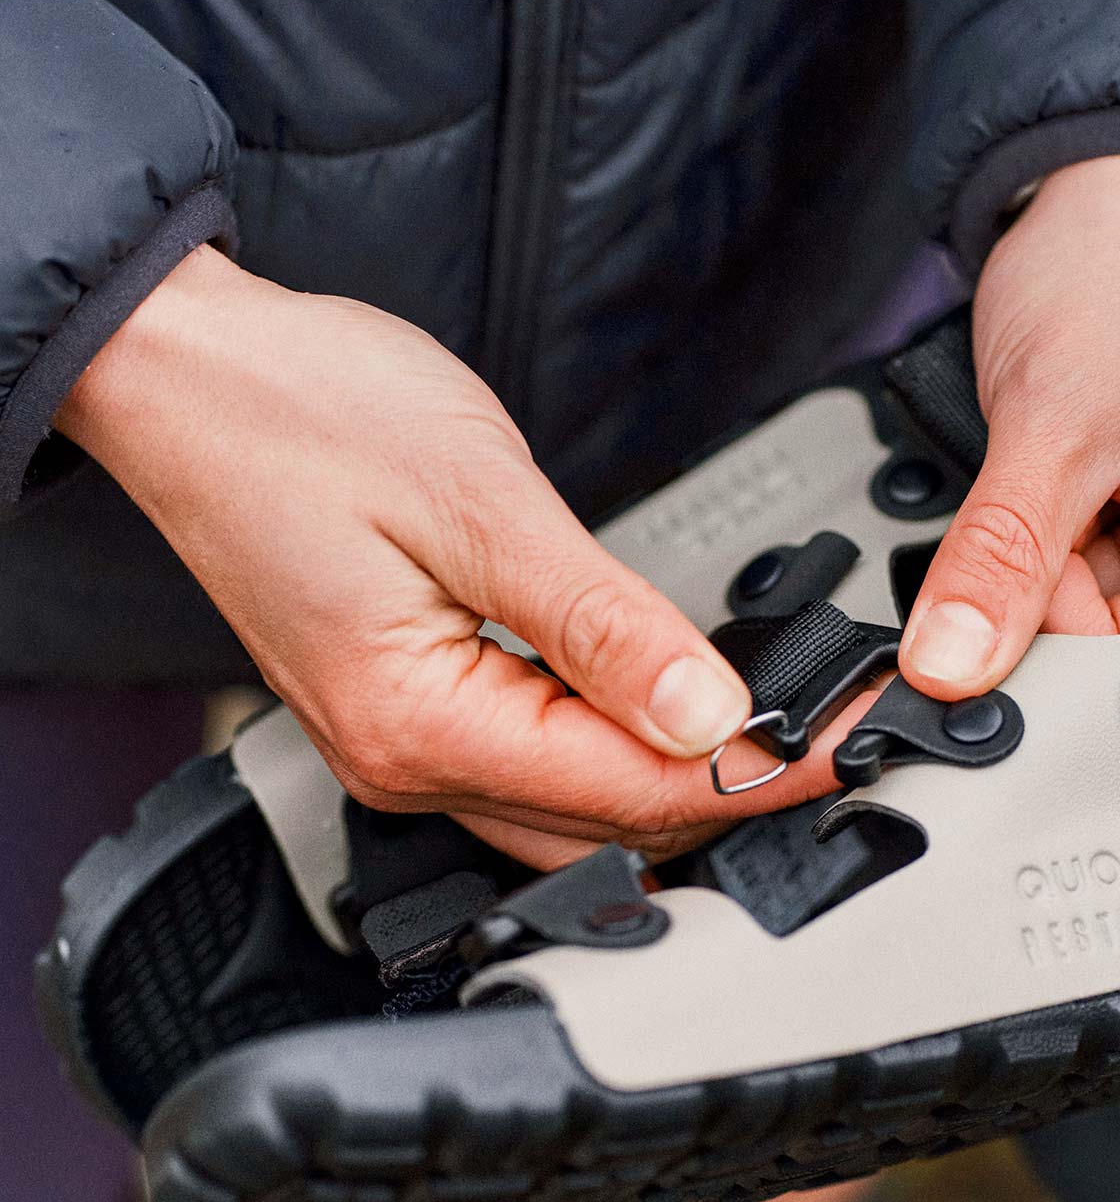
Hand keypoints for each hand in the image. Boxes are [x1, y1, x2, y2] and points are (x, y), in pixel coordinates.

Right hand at [58, 247, 846, 867]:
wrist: (187, 378)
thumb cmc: (298, 412)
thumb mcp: (478, 501)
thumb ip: (602, 625)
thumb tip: (708, 716)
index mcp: (419, 724)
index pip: (633, 789)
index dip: (758, 774)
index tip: (849, 741)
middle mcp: (405, 765)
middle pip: (612, 823)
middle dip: (737, 790)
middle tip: (841, 735)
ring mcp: (402, 751)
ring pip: (578, 814)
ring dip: (684, 785)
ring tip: (786, 734)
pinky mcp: (410, 718)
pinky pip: (535, 775)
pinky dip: (620, 758)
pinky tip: (676, 725)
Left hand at [899, 156, 1119, 695]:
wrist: (1119, 186)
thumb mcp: (1051, 425)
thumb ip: (1001, 561)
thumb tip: (951, 668)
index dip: (1066, 672)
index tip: (981, 659)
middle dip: (1045, 621)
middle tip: (1013, 530)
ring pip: (1092, 633)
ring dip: (1037, 583)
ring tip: (1037, 490)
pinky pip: (1083, 595)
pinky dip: (1040, 563)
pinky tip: (1042, 500)